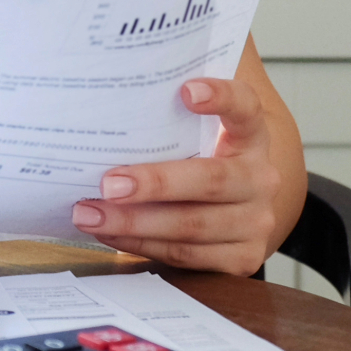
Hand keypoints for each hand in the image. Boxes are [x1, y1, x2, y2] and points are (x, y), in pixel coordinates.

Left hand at [71, 78, 282, 275]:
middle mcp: (260, 179)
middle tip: (108, 184)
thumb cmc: (200, 168)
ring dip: (133, 222)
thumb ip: (168, 122)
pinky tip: (110, 234)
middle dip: (154, 184)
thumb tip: (102, 100)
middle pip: (209, 180)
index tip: (186, 91)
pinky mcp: (242, 260)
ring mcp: (255, 223)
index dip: (221, 97)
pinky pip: (184, 255)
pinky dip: (141, 244)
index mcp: (251, 138)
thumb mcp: (196, 142)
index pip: (245, 108)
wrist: (236, 217)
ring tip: (89, 214)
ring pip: (190, 225)